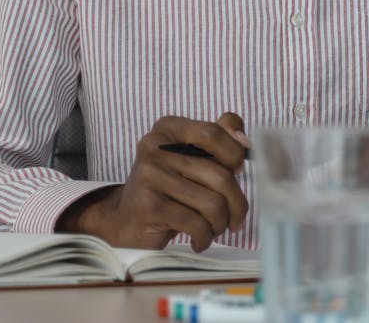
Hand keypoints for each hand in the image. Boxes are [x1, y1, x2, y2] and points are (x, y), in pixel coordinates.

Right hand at [56, 113, 249, 252]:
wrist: (124, 219)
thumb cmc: (168, 188)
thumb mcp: (191, 158)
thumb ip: (219, 140)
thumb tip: (244, 140)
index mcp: (168, 128)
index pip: (214, 133)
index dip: (235, 156)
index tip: (238, 173)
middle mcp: (155, 147)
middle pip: (220, 175)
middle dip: (236, 203)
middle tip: (235, 218)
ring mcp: (150, 175)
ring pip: (213, 203)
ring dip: (220, 224)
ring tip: (213, 229)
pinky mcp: (149, 206)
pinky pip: (196, 224)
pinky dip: (205, 237)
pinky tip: (199, 240)